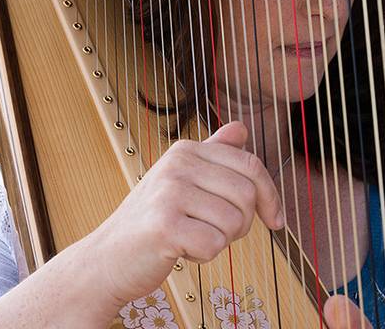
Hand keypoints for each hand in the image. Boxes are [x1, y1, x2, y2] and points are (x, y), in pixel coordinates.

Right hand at [84, 120, 284, 308]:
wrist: (109, 257)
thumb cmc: (151, 221)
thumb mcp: (182, 180)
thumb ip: (213, 154)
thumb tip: (241, 126)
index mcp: (185, 149)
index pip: (251, 165)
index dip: (270, 197)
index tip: (274, 220)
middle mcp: (177, 163)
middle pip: (247, 194)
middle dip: (242, 223)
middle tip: (213, 231)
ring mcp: (168, 192)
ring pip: (234, 223)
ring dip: (220, 241)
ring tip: (191, 237)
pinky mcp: (164, 225)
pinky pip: (214, 244)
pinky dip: (203, 255)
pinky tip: (180, 250)